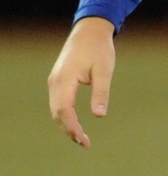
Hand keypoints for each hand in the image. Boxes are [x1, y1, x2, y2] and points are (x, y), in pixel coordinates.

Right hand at [47, 17, 115, 147]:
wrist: (89, 31)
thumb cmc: (99, 49)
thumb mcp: (104, 71)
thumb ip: (101, 93)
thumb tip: (99, 115)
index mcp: (65, 79)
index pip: (64, 110)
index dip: (73, 127)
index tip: (84, 140)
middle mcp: (55, 82)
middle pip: (57, 113)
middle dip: (69, 130)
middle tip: (86, 144)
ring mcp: (55, 82)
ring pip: (56, 110)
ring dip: (67, 125)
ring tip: (82, 139)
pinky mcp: (59, 81)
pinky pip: (58, 103)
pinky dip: (65, 116)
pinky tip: (76, 125)